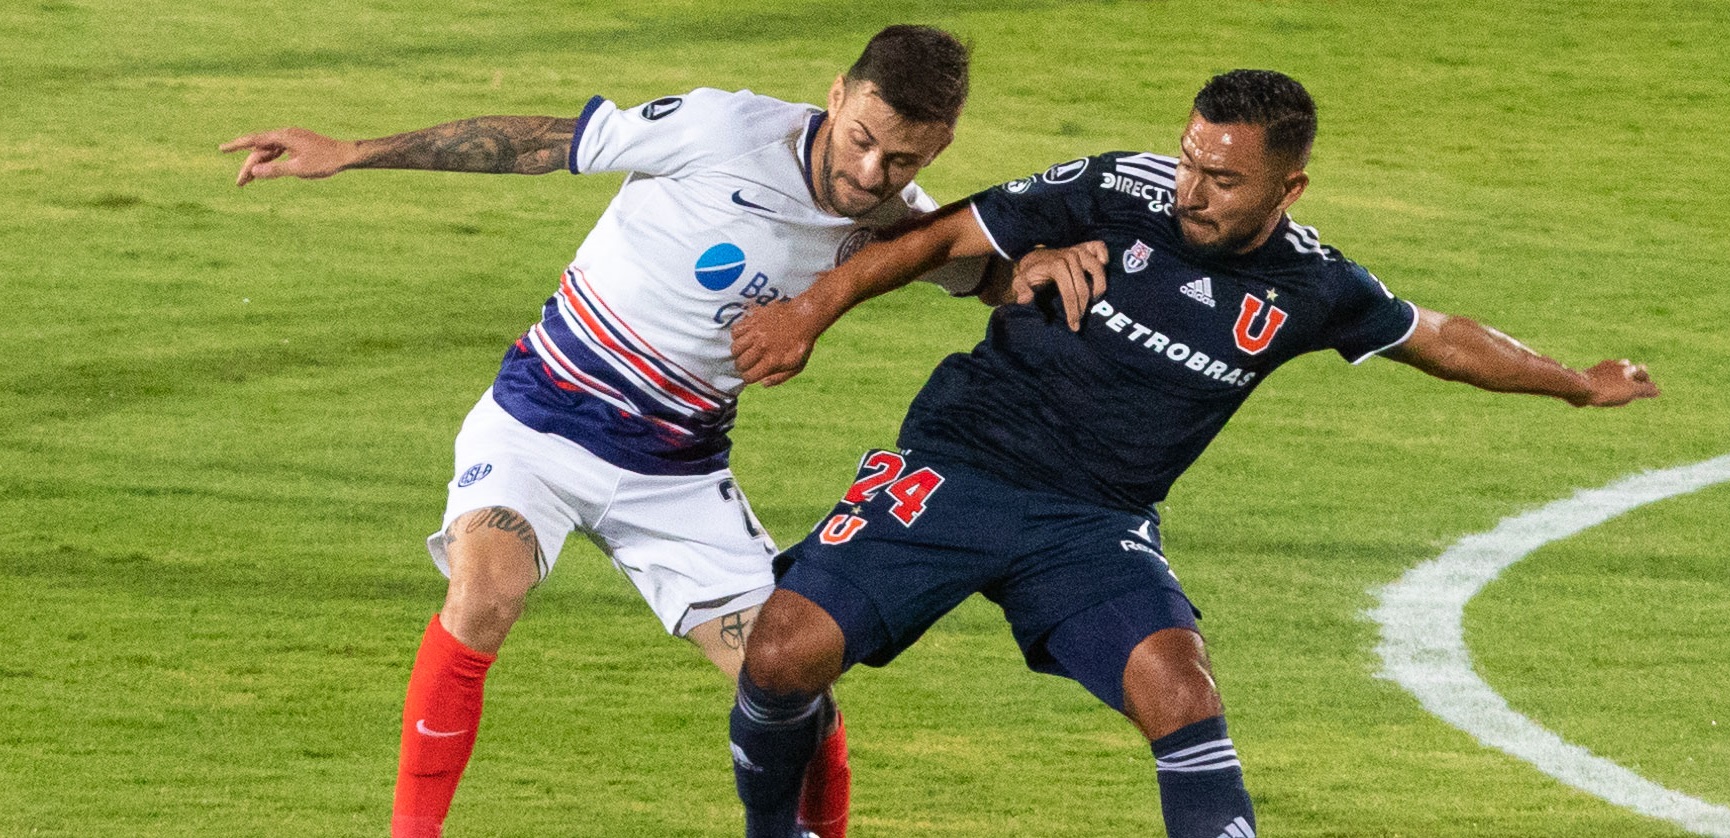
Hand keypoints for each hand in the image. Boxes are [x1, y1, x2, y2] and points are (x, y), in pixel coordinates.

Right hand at [219, 128, 358, 185]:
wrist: (346, 155)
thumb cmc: (325, 162)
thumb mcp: (299, 169)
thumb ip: (275, 170)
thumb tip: (254, 171)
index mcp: (284, 136)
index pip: (254, 140)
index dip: (236, 145)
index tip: (221, 148)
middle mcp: (285, 135)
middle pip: (261, 150)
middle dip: (249, 166)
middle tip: (240, 184)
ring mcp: (291, 140)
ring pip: (268, 153)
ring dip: (258, 166)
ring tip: (247, 182)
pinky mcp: (297, 145)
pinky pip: (278, 153)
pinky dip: (269, 163)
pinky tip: (263, 172)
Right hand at [731, 297, 823, 386]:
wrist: (805, 317)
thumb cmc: (801, 344)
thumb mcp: (797, 366)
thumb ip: (780, 378)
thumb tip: (762, 383)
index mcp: (772, 360)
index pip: (748, 376)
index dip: (748, 378)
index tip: (751, 374)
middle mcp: (762, 346)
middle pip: (740, 363)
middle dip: (742, 366)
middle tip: (748, 363)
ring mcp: (756, 332)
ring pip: (735, 348)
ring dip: (738, 352)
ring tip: (746, 350)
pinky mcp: (753, 319)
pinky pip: (735, 331)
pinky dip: (738, 336)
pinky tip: (747, 337)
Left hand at [1012, 241, 1107, 330]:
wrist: (1034, 258)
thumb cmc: (1029, 273)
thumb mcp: (1020, 282)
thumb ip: (1021, 290)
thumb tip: (1025, 299)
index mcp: (1055, 265)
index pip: (1069, 292)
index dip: (1072, 311)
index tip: (1073, 325)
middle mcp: (1069, 255)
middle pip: (1083, 286)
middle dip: (1083, 306)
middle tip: (1080, 319)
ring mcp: (1078, 249)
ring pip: (1098, 268)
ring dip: (1098, 286)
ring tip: (1093, 299)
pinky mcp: (1084, 246)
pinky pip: (1100, 247)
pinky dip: (1104, 257)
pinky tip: (1099, 271)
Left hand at [1569, 359, 1658, 406]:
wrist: (1580, 388)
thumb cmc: (1608, 389)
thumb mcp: (1631, 391)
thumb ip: (1645, 390)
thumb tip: (1657, 391)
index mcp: (1625, 368)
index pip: (1640, 372)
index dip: (1645, 379)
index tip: (1649, 386)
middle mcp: (1613, 365)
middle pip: (1626, 368)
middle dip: (1632, 373)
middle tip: (1636, 372)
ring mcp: (1598, 370)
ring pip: (1611, 372)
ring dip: (1617, 376)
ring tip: (1619, 380)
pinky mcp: (1587, 376)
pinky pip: (1599, 378)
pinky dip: (1604, 382)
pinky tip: (1600, 387)